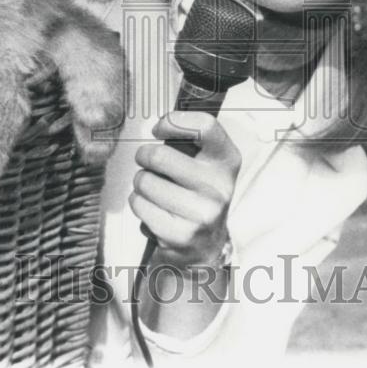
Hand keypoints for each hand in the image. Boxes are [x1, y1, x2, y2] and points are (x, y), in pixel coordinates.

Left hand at [129, 111, 241, 267]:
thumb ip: (191, 140)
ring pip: (144, 181)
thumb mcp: (207, 163)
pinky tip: (155, 211)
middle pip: (159, 155)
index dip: (173, 122)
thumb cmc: (199, 194)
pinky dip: (140, 204)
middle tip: (148, 162)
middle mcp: (219, 187)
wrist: (206, 245)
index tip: (159, 128)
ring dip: (141, 184)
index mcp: (227, 161)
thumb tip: (161, 125)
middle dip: (145, 156)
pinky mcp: (180, 235)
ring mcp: (201, 213)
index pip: (205, 127)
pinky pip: (139, 205)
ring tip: (156, 191)